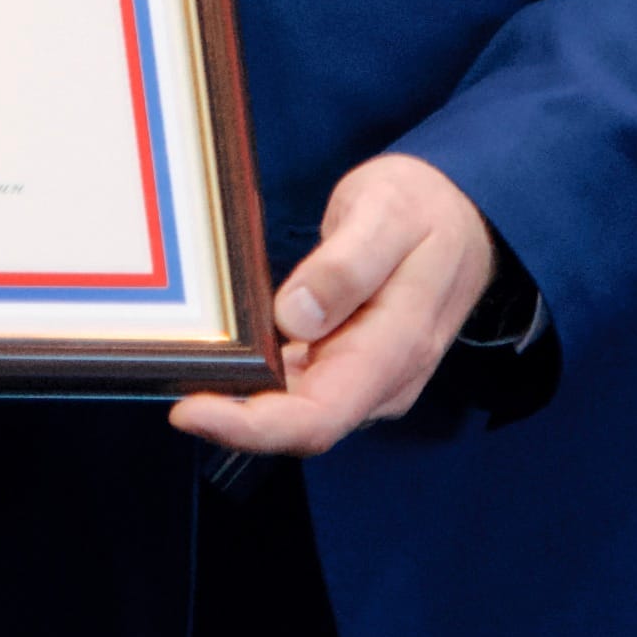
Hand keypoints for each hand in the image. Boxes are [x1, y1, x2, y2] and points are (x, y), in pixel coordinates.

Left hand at [165, 154, 495, 461]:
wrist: (466, 215)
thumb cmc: (424, 209)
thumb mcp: (386, 213)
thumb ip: (346, 265)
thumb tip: (295, 316)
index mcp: (397, 347)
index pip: (319, 416)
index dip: (250, 427)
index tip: (189, 410)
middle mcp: (384, 380)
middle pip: (300, 426)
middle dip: (232, 418)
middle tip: (170, 383)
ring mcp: (369, 379)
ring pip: (297, 413)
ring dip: (241, 404)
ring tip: (187, 368)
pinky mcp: (352, 369)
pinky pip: (301, 391)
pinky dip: (259, 384)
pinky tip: (225, 359)